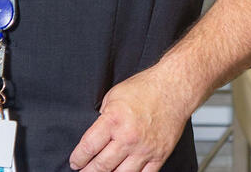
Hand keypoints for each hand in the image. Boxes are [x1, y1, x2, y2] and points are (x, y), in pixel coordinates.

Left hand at [69, 67, 195, 171]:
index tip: (75, 161)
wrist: (174, 88)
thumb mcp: (114, 96)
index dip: (78, 159)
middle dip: (88, 171)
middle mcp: (128, 137)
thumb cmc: (146, 88)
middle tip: (84, 171)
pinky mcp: (160, 155)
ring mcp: (145, 148)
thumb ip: (103, 117)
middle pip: (101, 165)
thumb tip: (96, 135)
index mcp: (114, 120)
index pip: (88, 148)